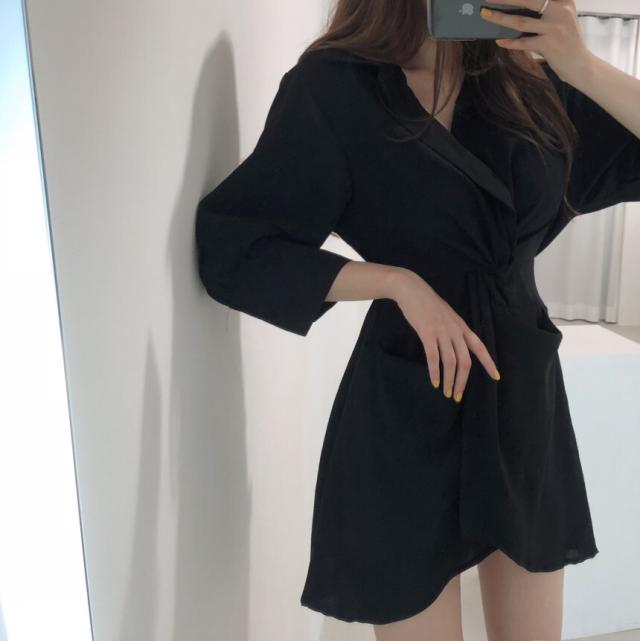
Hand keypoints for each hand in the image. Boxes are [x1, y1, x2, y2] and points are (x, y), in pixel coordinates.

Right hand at [388, 268, 500, 401]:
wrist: (412, 290)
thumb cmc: (428, 304)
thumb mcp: (447, 316)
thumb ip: (453, 331)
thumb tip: (455, 347)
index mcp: (462, 327)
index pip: (480, 347)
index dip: (489, 363)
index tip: (496, 377)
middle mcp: (455, 331)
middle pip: (465, 361)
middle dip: (462, 381)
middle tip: (457, 395)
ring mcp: (442, 332)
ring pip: (450, 362)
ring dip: (449, 380)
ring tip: (446, 392)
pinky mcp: (427, 333)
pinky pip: (433, 357)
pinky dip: (434, 372)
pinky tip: (435, 382)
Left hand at [480, 0, 595, 84]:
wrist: (580, 64)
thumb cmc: (566, 41)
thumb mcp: (562, 19)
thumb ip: (546, 10)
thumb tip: (516, 8)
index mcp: (563, 1)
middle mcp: (560, 10)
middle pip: (529, 0)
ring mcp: (554, 28)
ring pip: (521, 21)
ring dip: (500, 18)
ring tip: (485, 15)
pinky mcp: (548, 45)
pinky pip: (523, 42)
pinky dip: (510, 42)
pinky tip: (499, 41)